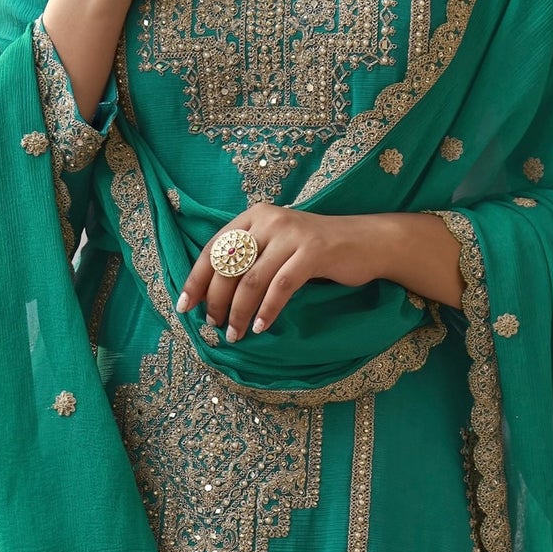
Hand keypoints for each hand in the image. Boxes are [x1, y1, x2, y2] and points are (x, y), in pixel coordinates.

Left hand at [178, 206, 462, 341]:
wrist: (367, 241)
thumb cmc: (317, 251)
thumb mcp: (277, 247)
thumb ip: (249, 259)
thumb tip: (213, 295)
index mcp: (254, 216)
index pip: (213, 248)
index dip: (196, 279)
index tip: (185, 306)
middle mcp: (269, 220)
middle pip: (228, 266)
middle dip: (216, 301)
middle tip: (214, 326)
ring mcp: (291, 234)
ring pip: (251, 279)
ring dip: (238, 312)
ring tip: (234, 335)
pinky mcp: (312, 252)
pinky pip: (280, 286)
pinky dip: (266, 310)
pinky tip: (260, 327)